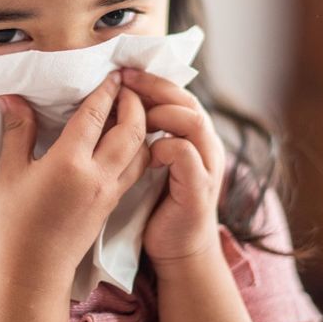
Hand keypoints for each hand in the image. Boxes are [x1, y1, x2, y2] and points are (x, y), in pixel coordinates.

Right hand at [0, 71, 150, 289]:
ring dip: (143, 124)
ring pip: (141, 150)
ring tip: (133, 108)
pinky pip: (137, 168)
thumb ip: (18, 131)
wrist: (35, 271)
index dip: (105, 90)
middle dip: (134, 102)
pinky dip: (140, 147)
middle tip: (127, 86)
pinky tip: (131, 140)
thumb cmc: (16, 223)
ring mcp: (110, 191)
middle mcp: (97, 175)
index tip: (112, 74)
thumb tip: (12, 98)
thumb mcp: (10, 173)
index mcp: (69, 163)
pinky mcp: (114, 203)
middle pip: (131, 129)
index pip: (95, 115)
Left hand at [120, 67, 226, 276]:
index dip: (151, 80)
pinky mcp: (200, 188)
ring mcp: (206, 165)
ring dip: (161, 111)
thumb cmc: (158, 203)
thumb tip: (115, 104)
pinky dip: (165, 146)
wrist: (179, 249)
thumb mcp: (152, 160)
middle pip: (186, 99)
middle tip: (124, 79)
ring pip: (191, 120)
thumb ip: (144, 133)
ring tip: (134, 112)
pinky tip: (147, 152)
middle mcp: (205, 144)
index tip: (122, 72)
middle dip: (153, 86)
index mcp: (192, 134)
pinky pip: (185, 154)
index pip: (176, 93)